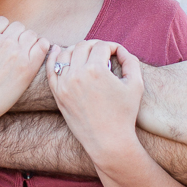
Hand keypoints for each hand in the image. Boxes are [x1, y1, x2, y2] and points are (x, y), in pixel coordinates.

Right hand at [0, 17, 50, 126]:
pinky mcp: (28, 69)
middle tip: (12, 51)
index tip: (1, 43)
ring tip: (24, 54)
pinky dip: (42, 47)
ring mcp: (17, 54)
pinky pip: (43, 47)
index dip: (2, 31)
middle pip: (18, 27)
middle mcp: (3, 41)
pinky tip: (36, 55)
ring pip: (31, 35)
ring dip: (29, 42)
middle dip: (16, 36)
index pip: (3, 22)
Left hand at [46, 41, 143, 166]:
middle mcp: (77, 75)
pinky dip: (54, 57)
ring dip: (76, 49)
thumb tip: (121, 50)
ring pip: (65, 53)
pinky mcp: (57, 93)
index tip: (117, 53)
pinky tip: (59, 51)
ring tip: (86, 53)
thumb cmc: (124, 114)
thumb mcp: (136, 85)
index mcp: (96, 70)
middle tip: (103, 52)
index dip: (113, 47)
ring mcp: (64, 84)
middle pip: (83, 46)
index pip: (102, 46)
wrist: (108, 141)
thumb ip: (131, 61)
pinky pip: (51, 69)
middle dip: (95, 45)